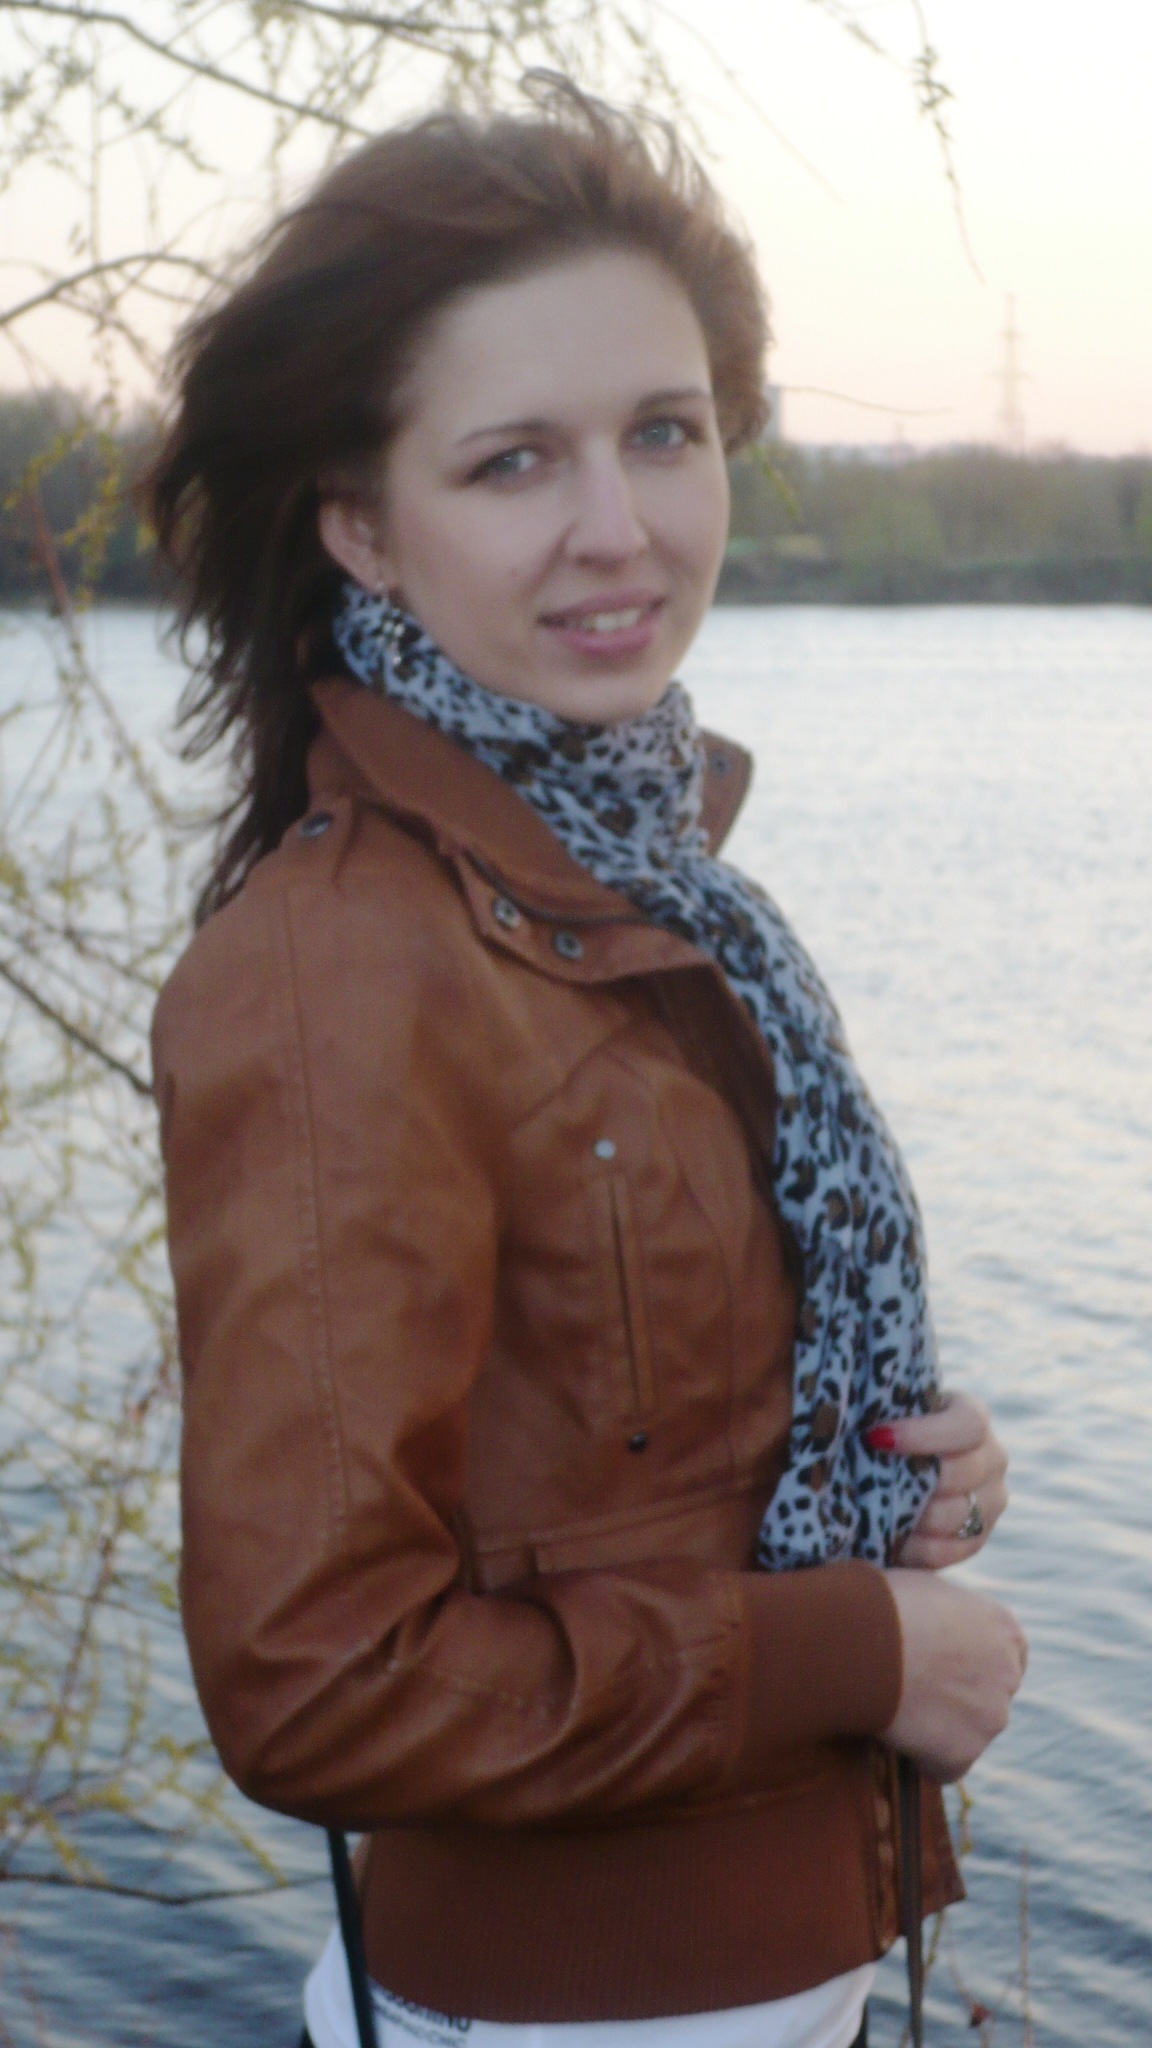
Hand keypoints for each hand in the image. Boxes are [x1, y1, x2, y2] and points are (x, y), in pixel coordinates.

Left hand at [869, 1391, 1008, 1568]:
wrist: (890, 1472)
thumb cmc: (882, 1432)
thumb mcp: (887, 1414)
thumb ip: (884, 1414)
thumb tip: (870, 1428)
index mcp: (972, 1418)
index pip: (968, 1425)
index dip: (924, 1434)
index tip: (875, 1438)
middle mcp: (992, 1458)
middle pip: (963, 1473)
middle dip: (914, 1480)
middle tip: (871, 1482)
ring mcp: (990, 1501)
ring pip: (957, 1516)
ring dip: (913, 1516)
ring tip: (876, 1511)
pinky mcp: (976, 1538)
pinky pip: (951, 1550)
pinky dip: (916, 1549)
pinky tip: (889, 1539)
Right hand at [882, 1568, 1027, 1781]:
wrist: (862, 1640)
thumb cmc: (883, 1603)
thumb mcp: (929, 1588)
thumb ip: (950, 1611)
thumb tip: (937, 1621)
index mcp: (1004, 1628)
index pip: (1004, 1657)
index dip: (970, 1664)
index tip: (942, 1667)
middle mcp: (1009, 1674)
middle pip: (989, 1697)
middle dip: (958, 1698)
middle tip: (913, 1687)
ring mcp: (991, 1717)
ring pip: (967, 1734)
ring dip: (939, 1728)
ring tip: (896, 1706)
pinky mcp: (964, 1753)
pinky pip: (943, 1766)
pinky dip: (921, 1758)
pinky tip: (894, 1731)